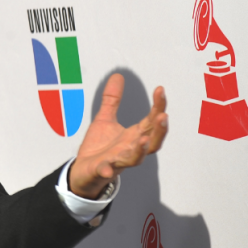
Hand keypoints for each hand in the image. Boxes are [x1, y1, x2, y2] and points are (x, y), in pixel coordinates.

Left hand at [69, 73, 167, 198]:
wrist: (83, 171)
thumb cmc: (99, 147)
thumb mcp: (104, 119)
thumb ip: (112, 100)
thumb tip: (118, 75)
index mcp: (133, 136)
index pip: (151, 121)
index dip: (158, 106)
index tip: (160, 89)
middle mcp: (130, 149)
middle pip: (152, 141)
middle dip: (159, 130)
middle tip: (163, 115)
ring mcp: (118, 161)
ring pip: (135, 159)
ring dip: (140, 150)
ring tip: (143, 139)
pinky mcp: (102, 171)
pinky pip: (107, 171)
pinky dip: (107, 170)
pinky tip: (106, 168)